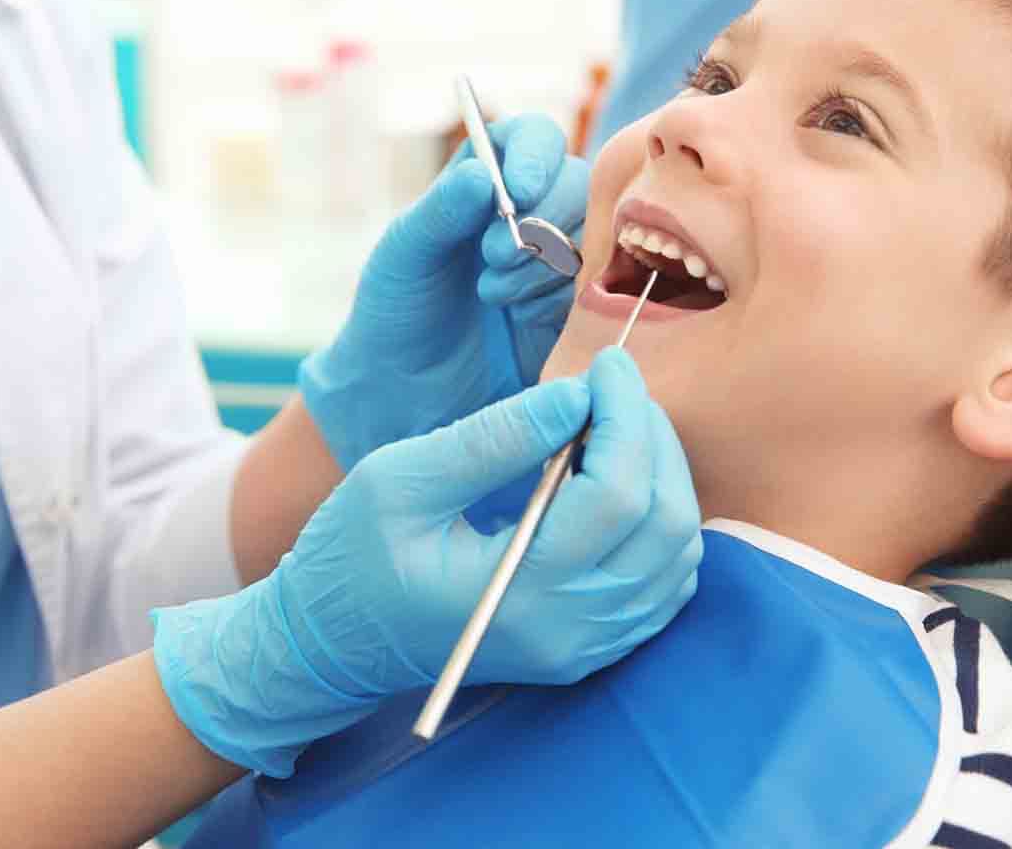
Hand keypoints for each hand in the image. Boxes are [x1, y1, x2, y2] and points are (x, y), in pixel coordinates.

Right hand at [152, 349, 701, 776]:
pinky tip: (618, 480)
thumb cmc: (351, 556)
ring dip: (663, 476)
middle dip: (652, 437)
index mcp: (518, 593)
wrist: (333, 643)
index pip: (617, 496)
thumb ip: (492, 438)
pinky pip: (664, 584)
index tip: (605, 364)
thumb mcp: (400, 480)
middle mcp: (568, 632)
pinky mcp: (589, 648)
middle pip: (665, 524)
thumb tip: (576, 396)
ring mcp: (584, 648)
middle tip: (614, 387)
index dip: (625, 416)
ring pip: (678, 555)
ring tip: (614, 426)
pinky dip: (661, 522)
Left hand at [299, 113, 588, 470]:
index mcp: (484, 182)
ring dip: (544, 264)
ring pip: (591, 235)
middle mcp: (529, 211)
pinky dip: (558, 298)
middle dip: (539, 218)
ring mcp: (558, 260)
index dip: (535, 155)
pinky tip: (520, 319)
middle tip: (492, 257)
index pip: (532, 139)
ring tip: (493, 294)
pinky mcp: (575, 308)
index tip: (519, 190)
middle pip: (575, 183)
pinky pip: (595, 287)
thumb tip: (481, 174)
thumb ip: (439, 212)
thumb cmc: (396, 312)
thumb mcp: (403, 256)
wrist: (405, 394)